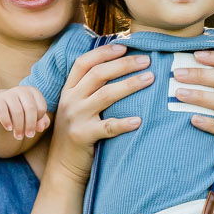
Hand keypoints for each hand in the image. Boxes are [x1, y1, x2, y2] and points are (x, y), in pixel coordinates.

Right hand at [0, 86, 51, 140]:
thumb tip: (40, 128)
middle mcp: (22, 90)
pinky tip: (9, 128)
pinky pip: (3, 112)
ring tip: (19, 136)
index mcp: (33, 92)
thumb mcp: (34, 115)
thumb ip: (43, 121)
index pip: (41, 108)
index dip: (38, 120)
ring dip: (19, 127)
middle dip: (30, 125)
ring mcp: (9, 94)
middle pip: (30, 109)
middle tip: (29, 136)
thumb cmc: (22, 110)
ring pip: (17, 112)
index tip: (34, 126)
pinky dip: (6, 122)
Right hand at [43, 43, 153, 185]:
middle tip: (147, 60)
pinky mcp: (82, 136)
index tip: (125, 46)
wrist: (63, 166)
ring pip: (105, 95)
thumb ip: (90, 90)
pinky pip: (107, 127)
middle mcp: (69, 100)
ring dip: (130, 84)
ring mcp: (75, 118)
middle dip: (124, 64)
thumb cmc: (78, 132)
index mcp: (68, 90)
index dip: (104, 52)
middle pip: (98, 74)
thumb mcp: (77, 107)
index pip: (83, 63)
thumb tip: (120, 68)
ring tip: (150, 78)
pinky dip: (124, 123)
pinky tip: (139, 121)